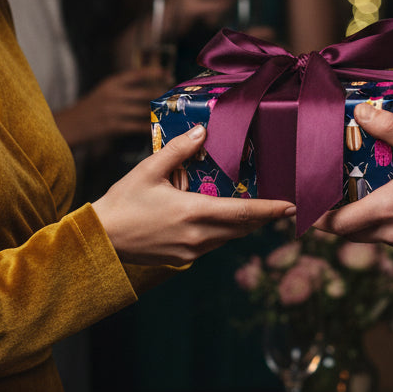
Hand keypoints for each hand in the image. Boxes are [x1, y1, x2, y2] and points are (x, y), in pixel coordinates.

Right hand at [55, 68, 168, 148]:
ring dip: (158, 113)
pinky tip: (158, 128)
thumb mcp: (105, 90)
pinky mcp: (114, 126)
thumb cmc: (91, 107)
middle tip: (174, 98)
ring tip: (171, 113)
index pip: (137, 74)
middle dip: (161, 96)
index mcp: (112, 83)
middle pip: (145, 93)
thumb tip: (150, 85)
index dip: (154, 73)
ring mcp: (114, 111)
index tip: (168, 74)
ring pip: (143, 110)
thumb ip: (124, 87)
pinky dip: (149, 127)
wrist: (71, 124)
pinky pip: (137, 126)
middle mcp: (114, 94)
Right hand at [95, 125, 295, 264]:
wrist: (100, 240)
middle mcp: (197, 236)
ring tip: (259, 209)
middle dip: (263, 217)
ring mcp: (191, 252)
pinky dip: (224, 231)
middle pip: (242, 228)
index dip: (270, 210)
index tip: (293, 207)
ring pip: (229, 237)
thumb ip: (179, 151)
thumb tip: (202, 132)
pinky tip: (222, 218)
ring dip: (244, 224)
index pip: (242, 213)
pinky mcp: (183, 259)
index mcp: (193, 213)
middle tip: (284, 205)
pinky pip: (213, 244)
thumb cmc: (123, 202)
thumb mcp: (149, 170)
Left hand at [315, 100, 392, 254]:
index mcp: (387, 209)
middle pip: (349, 233)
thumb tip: (363, 110)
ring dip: (360, 222)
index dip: (314, 217)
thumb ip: (391, 128)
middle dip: (333, 220)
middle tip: (319, 203)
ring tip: (353, 200)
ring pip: (372, 236)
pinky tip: (392, 206)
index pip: (336, 223)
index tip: (295, 210)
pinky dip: (385, 225)